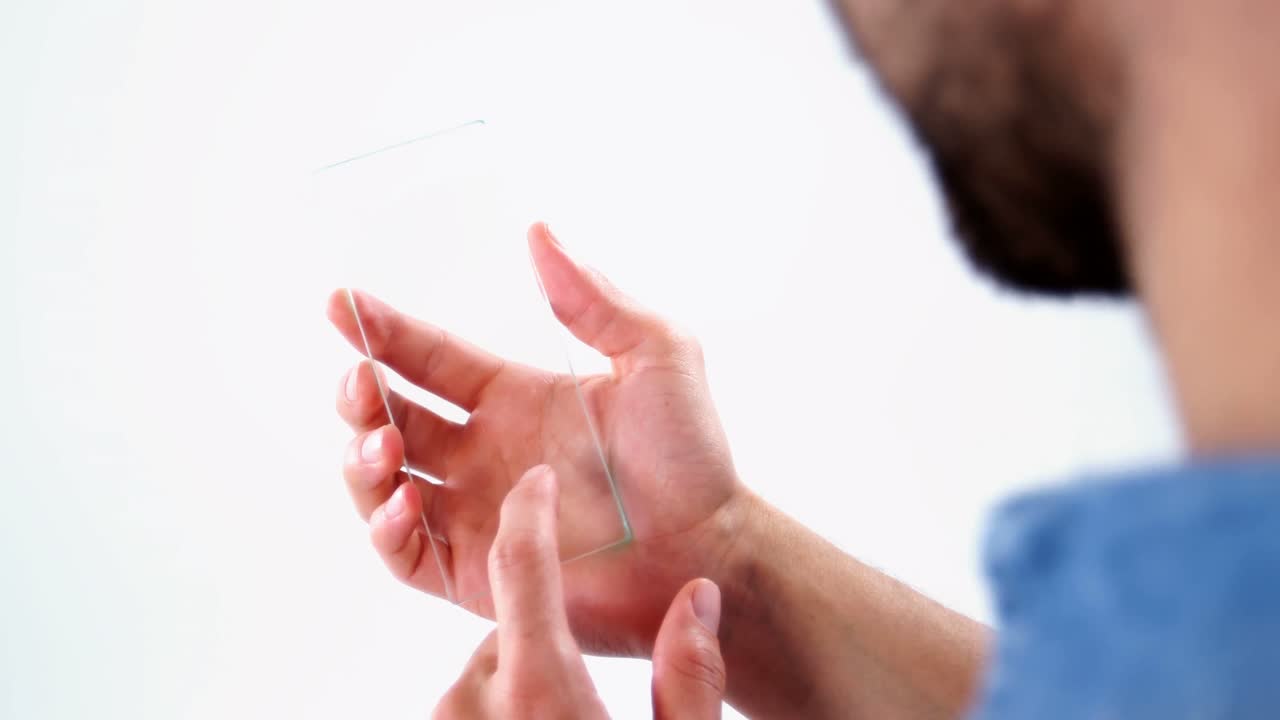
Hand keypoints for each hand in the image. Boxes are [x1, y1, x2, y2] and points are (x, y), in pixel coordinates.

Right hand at [329, 222, 750, 655]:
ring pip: (384, 483)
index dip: (382, 331)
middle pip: (391, 418)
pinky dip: (387, 527)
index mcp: (514, 398)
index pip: (429, 358)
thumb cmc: (692, 455)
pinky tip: (403, 501)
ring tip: (384, 444)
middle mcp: (484, 453)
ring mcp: (477, 513)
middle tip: (361, 382)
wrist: (710, 546)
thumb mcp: (657, 355)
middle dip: (360, 397)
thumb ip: (596, 299)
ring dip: (365, 461)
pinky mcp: (479, 572)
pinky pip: (408, 552)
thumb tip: (540, 232)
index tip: (341, 302)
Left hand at [433, 465, 725, 718]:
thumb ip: (690, 678)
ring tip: (566, 716)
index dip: (530, 510)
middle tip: (584, 675)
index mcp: (537, 691)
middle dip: (545, 630)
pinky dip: (500, 709)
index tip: (540, 479)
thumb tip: (700, 598)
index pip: (520, 564)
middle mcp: (473, 702)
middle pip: (507, 624)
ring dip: (520, 676)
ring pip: (485, 668)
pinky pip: (468, 704)